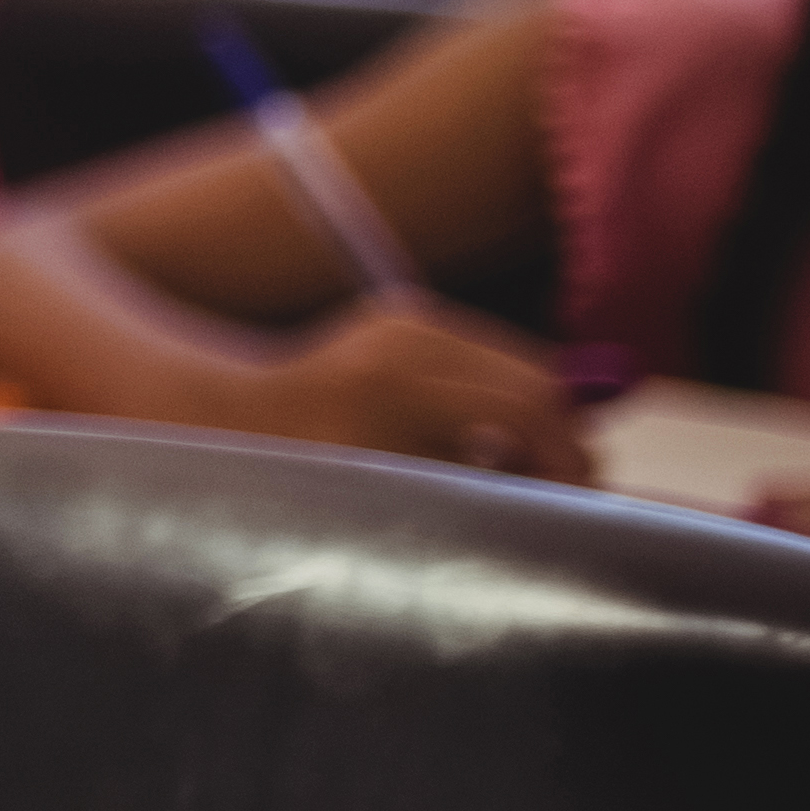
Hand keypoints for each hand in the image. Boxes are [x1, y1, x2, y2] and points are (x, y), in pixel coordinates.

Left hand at [237, 298, 592, 480]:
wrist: (229, 418)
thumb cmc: (310, 477)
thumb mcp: (400, 494)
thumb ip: (488, 488)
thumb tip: (580, 484)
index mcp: (398, 385)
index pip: (529, 407)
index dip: (569, 457)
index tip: (580, 496)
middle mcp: (405, 337)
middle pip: (537, 377)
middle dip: (561, 436)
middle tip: (558, 485)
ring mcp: (403, 318)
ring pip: (518, 362)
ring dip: (531, 415)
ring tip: (500, 465)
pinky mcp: (401, 314)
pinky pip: (483, 355)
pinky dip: (495, 396)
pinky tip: (469, 435)